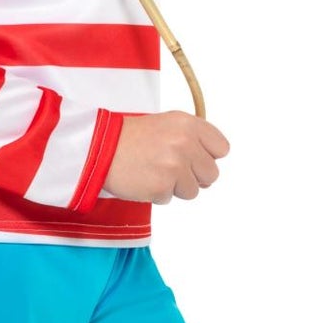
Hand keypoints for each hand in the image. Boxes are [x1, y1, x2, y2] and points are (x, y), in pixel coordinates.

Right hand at [103, 112, 230, 205]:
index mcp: (189, 124)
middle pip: (211, 173)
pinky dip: (157, 194)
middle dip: (193, 175)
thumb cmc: (131, 136)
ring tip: (153, 171)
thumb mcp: (167, 124)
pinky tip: (142, 178)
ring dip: (175, 186)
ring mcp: (175, 166)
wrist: (99, 146)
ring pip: (193, 190)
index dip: (207, 156)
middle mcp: (185, 143)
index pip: (221, 148)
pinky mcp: (162, 186)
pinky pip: (169, 198)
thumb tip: (209, 169)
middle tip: (169, 167)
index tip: (193, 158)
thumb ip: (192, 139)